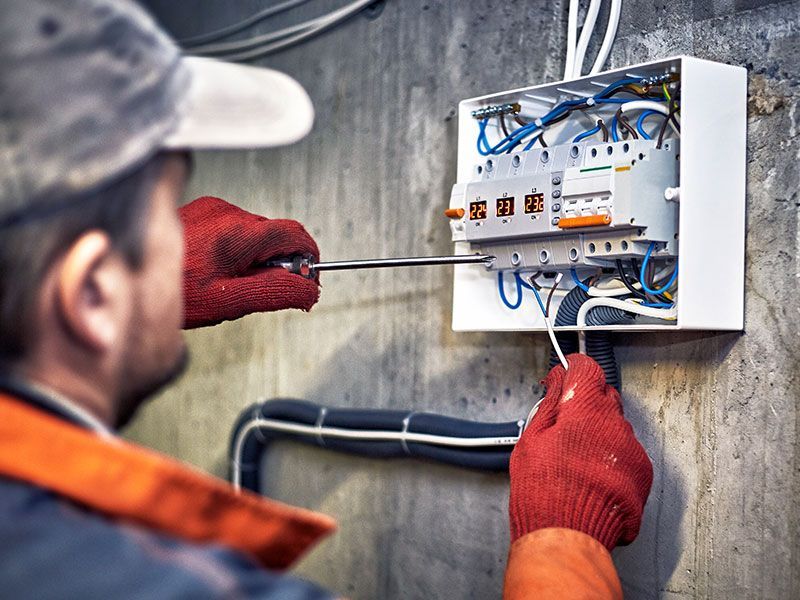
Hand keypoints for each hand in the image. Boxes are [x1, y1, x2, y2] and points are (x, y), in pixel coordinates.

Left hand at [180, 196, 319, 328]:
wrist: (130, 276)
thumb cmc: (175, 292)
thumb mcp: (230, 301)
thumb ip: (276, 292)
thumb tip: (309, 289)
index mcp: (237, 234)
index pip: (295, 234)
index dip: (307, 258)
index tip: (308, 277)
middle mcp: (227, 213)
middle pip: (276, 234)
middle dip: (279, 261)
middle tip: (261, 288)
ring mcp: (213, 209)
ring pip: (256, 232)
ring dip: (256, 256)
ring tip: (231, 280)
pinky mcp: (203, 210)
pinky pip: (235, 228)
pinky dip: (237, 248)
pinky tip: (217, 267)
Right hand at [509, 354, 652, 550]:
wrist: (567, 535)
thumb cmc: (544, 491)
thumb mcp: (531, 441)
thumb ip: (549, 404)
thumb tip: (557, 382)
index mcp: (585, 410)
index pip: (586, 368)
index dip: (572, 369)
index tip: (563, 375)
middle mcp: (615, 424)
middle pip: (604, 395)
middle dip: (586, 401)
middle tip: (563, 421)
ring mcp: (632, 449)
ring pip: (616, 425)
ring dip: (599, 431)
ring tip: (575, 456)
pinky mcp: (642, 472)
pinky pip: (627, 451)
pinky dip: (612, 455)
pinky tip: (591, 473)